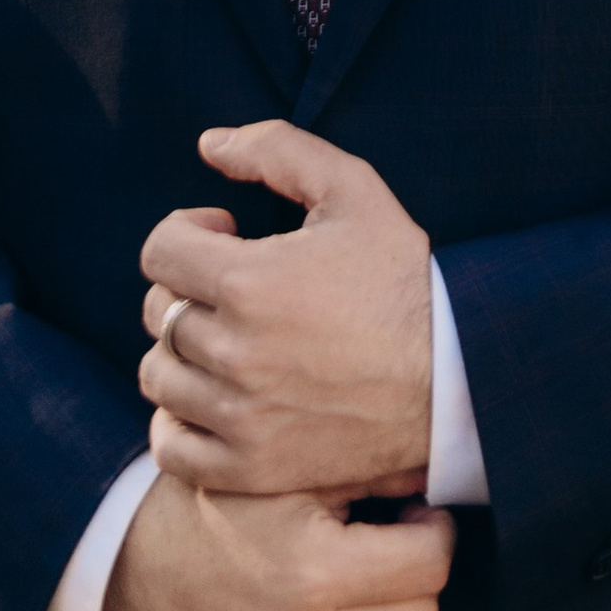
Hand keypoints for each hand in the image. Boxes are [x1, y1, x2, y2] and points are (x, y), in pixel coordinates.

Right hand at [102, 470, 452, 610]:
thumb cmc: (222, 502)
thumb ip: (370, 472)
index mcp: (309, 569)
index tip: (416, 520)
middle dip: (418, 581)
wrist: (137, 553)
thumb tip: (444, 471)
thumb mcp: (289, 471)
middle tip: (394, 554)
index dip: (435, 532)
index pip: (429, 565)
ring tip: (373, 607)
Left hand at [140, 122, 434, 498]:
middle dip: (186, 286)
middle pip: (157, 312)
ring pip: (158, 376)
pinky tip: (214, 397)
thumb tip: (209, 144)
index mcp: (249, 282)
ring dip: (181, 351)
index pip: (159, 250)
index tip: (225, 233)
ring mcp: (239, 417)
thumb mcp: (354, 191)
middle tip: (232, 286)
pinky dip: (177, 421)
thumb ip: (278, 150)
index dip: (186, 230)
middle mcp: (234, 352)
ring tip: (226, 339)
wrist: (454, 379)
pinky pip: (171, 446)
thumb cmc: (403, 279)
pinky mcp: (251, 467)